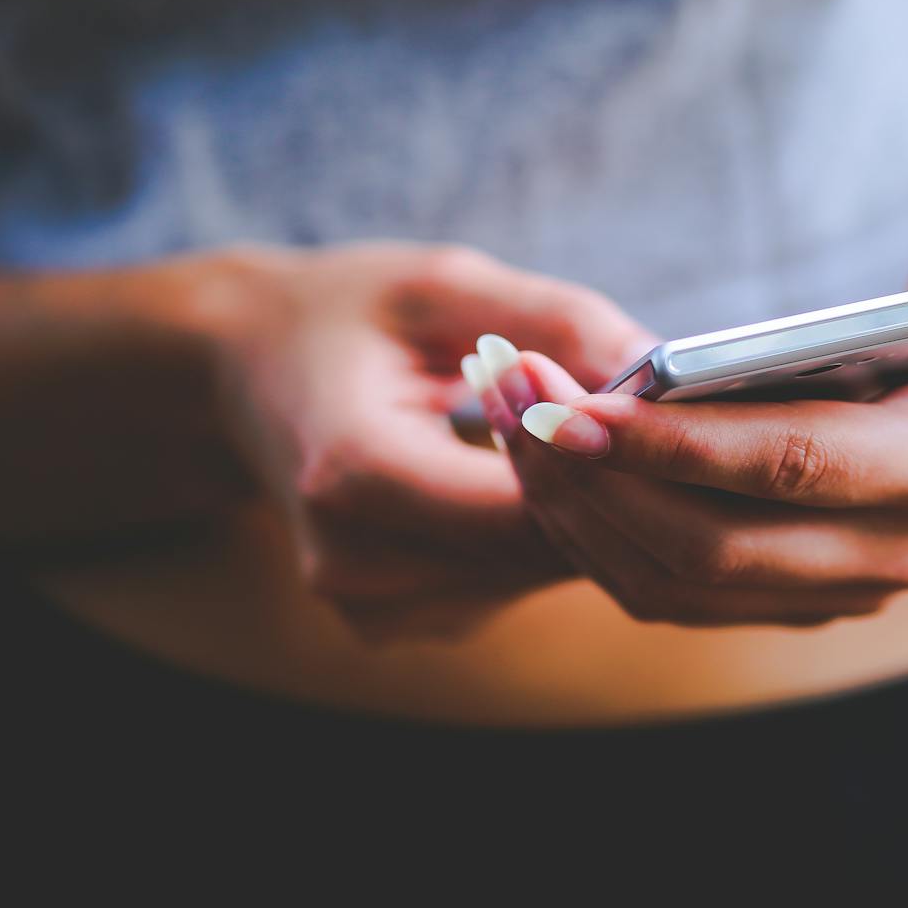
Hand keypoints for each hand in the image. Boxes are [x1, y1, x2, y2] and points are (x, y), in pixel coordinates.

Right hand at [209, 242, 654, 641]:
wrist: (237, 372)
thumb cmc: (348, 313)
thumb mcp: (446, 283)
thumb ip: (559, 323)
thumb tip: (670, 369)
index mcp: (355, 473)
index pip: (527, 505)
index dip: (609, 464)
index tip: (667, 413)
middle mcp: (354, 561)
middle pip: (539, 549)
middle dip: (614, 489)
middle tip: (669, 425)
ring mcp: (369, 607)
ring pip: (536, 574)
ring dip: (586, 512)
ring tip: (602, 436)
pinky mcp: (391, 624)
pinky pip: (509, 583)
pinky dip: (541, 530)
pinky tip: (543, 474)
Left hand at [477, 199, 907, 628]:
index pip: (789, 469)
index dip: (673, 446)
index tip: (569, 405)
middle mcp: (897, 557)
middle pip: (713, 547)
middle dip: (596, 479)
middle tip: (510, 399)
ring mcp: (844, 592)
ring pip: (679, 585)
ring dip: (577, 512)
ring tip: (505, 421)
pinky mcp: (794, 601)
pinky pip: (673, 594)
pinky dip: (598, 537)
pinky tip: (544, 465)